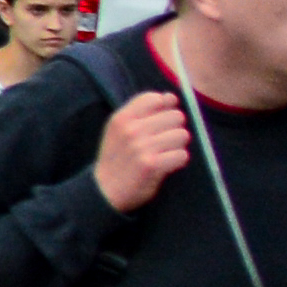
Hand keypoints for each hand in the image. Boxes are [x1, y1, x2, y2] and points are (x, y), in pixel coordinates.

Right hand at [91, 86, 195, 212]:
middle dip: (174, 128)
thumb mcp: (121, 130)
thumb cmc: (117, 158)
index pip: (155, 98)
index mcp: (122, 117)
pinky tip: (166, 164)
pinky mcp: (152, 165)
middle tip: (162, 141)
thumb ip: (145, 112)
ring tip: (164, 153)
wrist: (105, 189)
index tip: (158, 122)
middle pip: (175, 116)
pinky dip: (178, 161)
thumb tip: (171, 97)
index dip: (164, 109)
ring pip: (182, 135)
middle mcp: (131, 129)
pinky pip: (182, 155)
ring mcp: (141, 147)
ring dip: (177, 146)